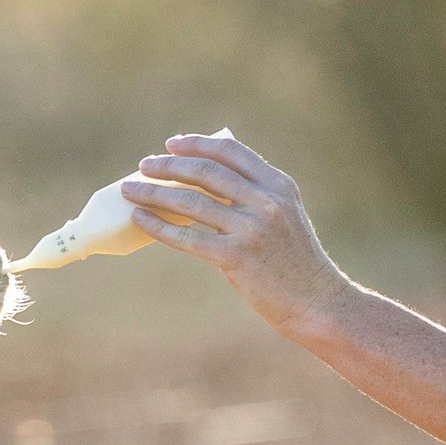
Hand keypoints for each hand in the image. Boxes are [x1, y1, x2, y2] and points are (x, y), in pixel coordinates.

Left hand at [118, 133, 350, 331]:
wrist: (315, 301)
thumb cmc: (295, 260)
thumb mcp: (286, 215)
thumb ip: (256, 194)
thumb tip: (207, 177)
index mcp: (278, 185)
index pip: (230, 150)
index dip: (196, 143)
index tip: (171, 144)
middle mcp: (266, 201)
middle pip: (204, 171)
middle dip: (167, 165)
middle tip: (143, 165)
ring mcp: (250, 229)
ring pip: (189, 201)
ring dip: (153, 192)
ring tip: (130, 190)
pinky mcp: (235, 257)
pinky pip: (186, 236)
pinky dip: (158, 225)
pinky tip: (140, 219)